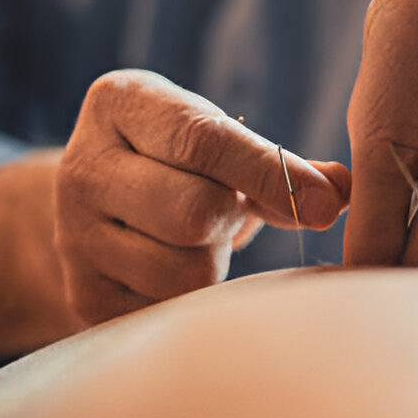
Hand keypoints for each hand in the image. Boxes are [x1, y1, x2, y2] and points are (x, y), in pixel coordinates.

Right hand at [55, 69, 349, 322]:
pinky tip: (178, 273)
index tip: (326, 207)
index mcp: (122, 104)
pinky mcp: (84, 295)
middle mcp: (82, 166)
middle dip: (229, 220)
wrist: (101, 204)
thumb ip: (283, 163)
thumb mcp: (223, 141)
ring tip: (197, 242)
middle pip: (193, 213)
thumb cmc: (182, 161)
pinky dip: (191, 301)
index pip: (204, 140)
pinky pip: (166, 313)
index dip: (271, 174)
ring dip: (213, 265)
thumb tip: (344, 192)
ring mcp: (73, 235)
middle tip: (227, 212)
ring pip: (183, 273)